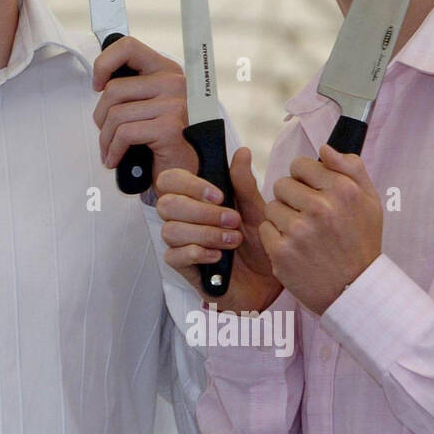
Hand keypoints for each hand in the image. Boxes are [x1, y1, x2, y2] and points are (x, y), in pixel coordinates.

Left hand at [91, 37, 196, 180]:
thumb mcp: (147, 107)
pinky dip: (113, 150)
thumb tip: (100, 79)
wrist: (184, 177)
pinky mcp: (170, 127)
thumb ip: (131, 89)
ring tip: (109, 150)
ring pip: (116, 114)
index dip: (104, 63)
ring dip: (105, 138)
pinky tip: (115, 159)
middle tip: (105, 133)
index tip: (97, 85)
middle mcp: (175, 83)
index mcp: (167, 70)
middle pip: (114, 89)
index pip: (128, 46)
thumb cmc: (161, 142)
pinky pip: (124, 134)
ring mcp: (175, 104)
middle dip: (100, 116)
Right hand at [156, 147, 281, 311]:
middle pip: (166, 204)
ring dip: (205, 233)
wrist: (267, 281)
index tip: (218, 195)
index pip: (170, 180)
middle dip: (201, 211)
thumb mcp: (256, 210)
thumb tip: (241, 152)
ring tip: (233, 240)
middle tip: (232, 220)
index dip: (189, 184)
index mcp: (195, 199)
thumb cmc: (257, 244)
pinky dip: (197, 253)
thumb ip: (243, 184)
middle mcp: (183, 218)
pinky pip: (173, 256)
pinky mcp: (182, 267)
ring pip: (170, 230)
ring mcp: (180, 242)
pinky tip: (217, 256)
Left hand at [261, 144, 383, 315]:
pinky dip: (275, 238)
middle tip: (309, 217)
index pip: (301, 165)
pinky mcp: (281, 251)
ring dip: (282, 218)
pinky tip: (295, 248)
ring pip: (271, 206)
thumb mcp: (369, 201)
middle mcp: (321, 208)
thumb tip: (325, 147)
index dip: (304, 178)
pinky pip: (265, 229)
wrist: (355, 289)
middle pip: (282, 184)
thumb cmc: (361, 243)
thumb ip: (350, 168)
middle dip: (292, 198)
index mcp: (343, 190)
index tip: (313, 192)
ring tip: (303, 234)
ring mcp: (299, 230)